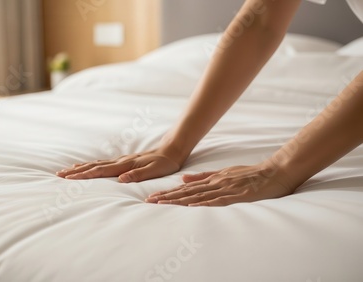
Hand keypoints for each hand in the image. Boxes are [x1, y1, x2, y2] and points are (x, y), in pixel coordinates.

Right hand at [56, 149, 180, 182]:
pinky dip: (89, 165)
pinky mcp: (122, 162)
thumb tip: (121, 180)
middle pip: (92, 166)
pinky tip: (85, 167)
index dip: (84, 175)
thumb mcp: (155, 170)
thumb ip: (138, 175)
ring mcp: (120, 161)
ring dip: (80, 168)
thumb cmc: (164, 163)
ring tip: (66, 171)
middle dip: (75, 171)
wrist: (171, 150)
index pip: (100, 171)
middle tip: (59, 175)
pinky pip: (101, 164)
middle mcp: (119, 162)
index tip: (69, 178)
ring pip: (95, 164)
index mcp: (125, 165)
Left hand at [145, 164, 295, 206]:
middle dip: (167, 197)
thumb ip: (204, 177)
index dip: (168, 193)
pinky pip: (219, 201)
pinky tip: (192, 207)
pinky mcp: (238, 196)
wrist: (275, 172)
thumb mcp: (225, 173)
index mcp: (213, 179)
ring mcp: (227, 189)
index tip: (153, 197)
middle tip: (149, 201)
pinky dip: (204, 204)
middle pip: (187, 192)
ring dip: (179, 201)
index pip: (186, 189)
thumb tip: (183, 179)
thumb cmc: (251, 174)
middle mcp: (216, 183)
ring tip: (162, 204)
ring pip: (198, 196)